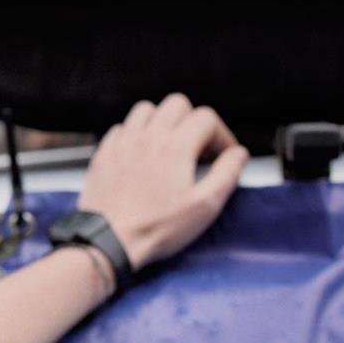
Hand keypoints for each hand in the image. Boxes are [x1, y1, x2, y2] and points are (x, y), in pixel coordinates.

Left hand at [77, 94, 248, 269]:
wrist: (110, 238)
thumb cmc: (156, 227)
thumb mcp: (204, 206)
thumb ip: (227, 174)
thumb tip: (238, 155)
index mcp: (175, 146)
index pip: (206, 117)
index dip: (221, 134)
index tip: (222, 154)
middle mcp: (147, 137)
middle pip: (177, 104)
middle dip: (193, 120)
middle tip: (198, 147)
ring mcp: (123, 142)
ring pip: (146, 110)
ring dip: (163, 121)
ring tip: (170, 145)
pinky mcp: (105, 153)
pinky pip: (122, 127)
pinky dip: (136, 133)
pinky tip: (142, 153)